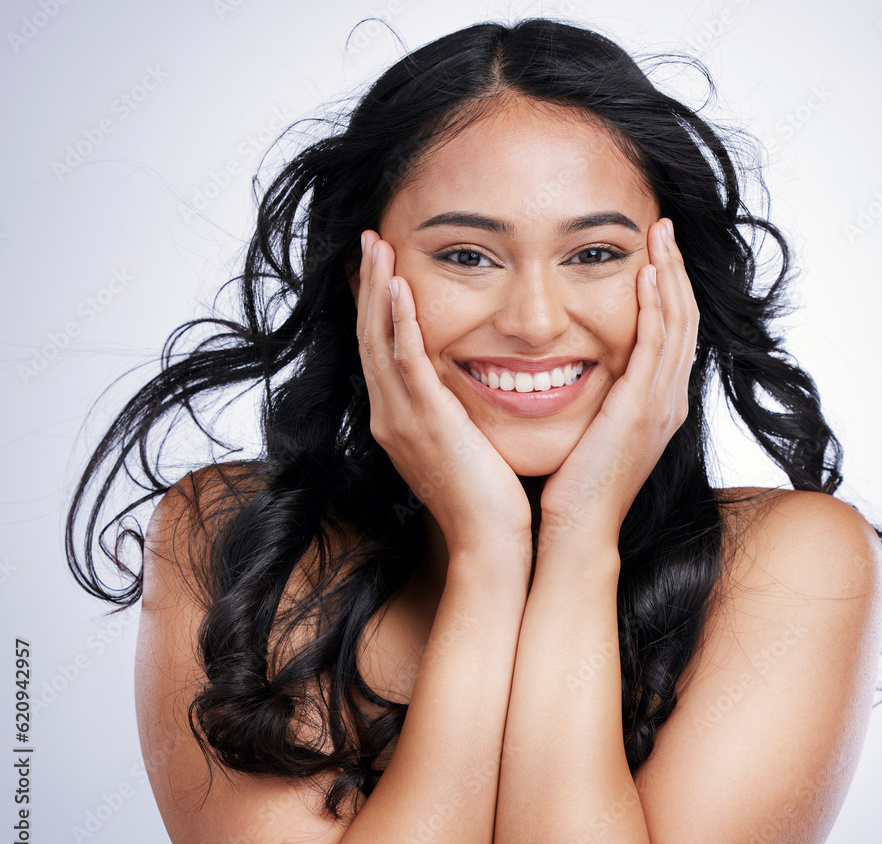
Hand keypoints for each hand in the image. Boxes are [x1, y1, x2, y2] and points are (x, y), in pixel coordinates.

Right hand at [356, 230, 532, 555]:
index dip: (376, 305)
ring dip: (377, 290)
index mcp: (398, 419)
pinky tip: (399, 288)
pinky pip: (406, 364)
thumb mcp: (462, 444)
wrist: (489, 543)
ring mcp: (402, 420)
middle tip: (371, 239)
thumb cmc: (486, 497)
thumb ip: (452, 412)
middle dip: (369, 285)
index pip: (380, 349)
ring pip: (379, 342)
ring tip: (378, 246)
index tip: (381, 266)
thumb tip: (466, 385)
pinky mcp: (425, 422)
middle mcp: (389, 416)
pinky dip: (399, 324)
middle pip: (369, 337)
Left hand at [538, 218, 698, 549]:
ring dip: (670, 276)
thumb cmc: (576, 487)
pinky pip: (655, 348)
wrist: (577, 533)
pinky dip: (656, 308)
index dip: (668, 290)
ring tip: (659, 235)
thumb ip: (596, 398)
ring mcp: (660, 407)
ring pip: (677, 326)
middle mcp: (668, 402)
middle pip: (684, 320)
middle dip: (675, 271)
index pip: (673, 334)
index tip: (653, 252)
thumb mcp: (592, 432)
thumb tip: (573, 367)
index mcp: (658, 406)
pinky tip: (646, 276)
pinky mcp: (640, 412)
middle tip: (663, 228)